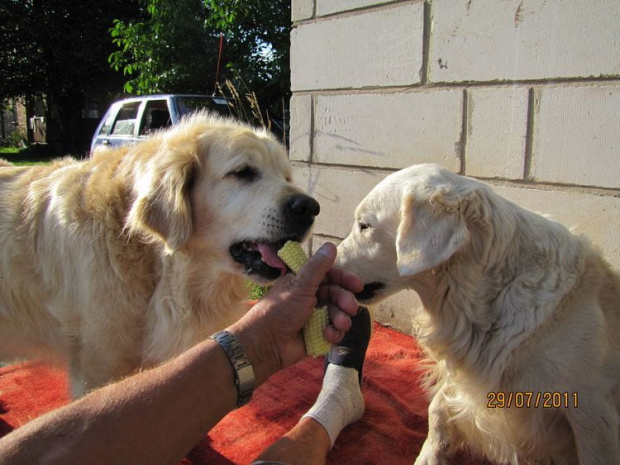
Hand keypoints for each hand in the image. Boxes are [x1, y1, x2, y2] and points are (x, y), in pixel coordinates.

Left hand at [229, 243, 362, 384]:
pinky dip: (334, 333)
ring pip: (338, 314)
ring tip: (340, 325)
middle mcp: (311, 297)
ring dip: (342, 319)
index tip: (357, 285)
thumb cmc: (280, 310)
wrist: (266, 343)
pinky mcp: (317, 334)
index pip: (331, 276)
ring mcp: (314, 316)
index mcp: (305, 282)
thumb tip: (331, 245)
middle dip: (345, 301)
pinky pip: (334, 331)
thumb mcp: (300, 285)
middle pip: (338, 295)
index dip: (345, 279)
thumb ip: (317, 267)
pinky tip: (328, 335)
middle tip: (350, 308)